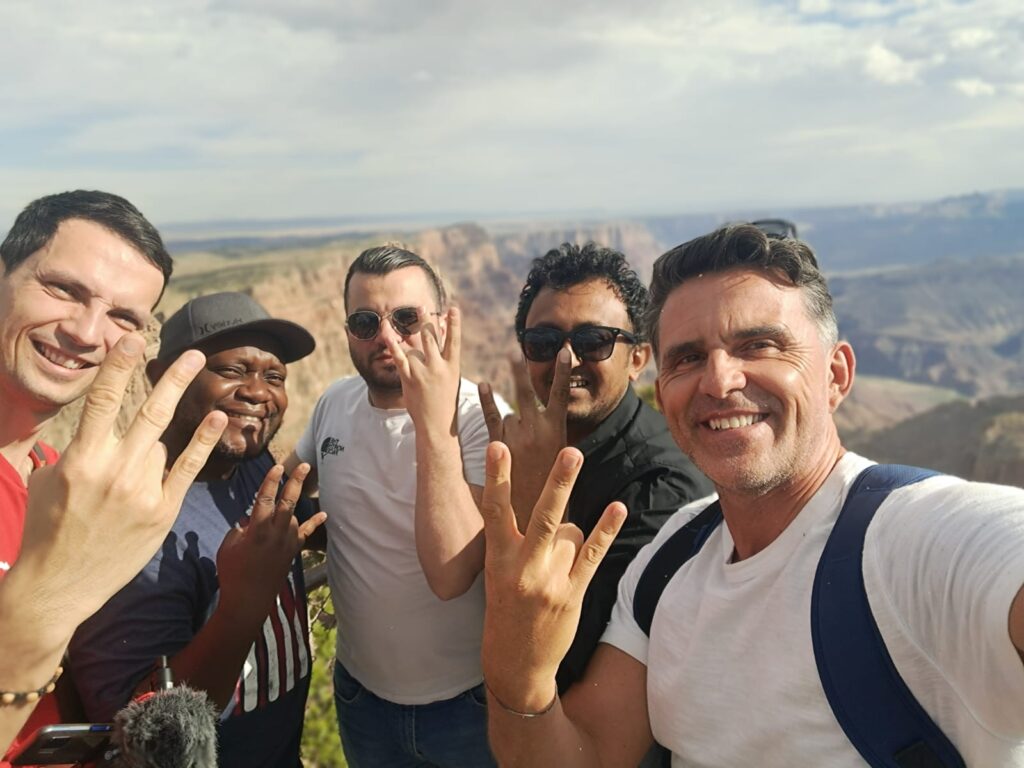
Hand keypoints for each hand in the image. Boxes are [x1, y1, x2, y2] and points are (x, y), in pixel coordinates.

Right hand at [14, 334, 227, 627]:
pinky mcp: (162, 511)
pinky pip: (188, 468)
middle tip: (192, 353)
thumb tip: (90, 425)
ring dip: (166, 425)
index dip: (119, 367)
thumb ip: (72, 450)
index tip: (132, 340)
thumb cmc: (48, 531)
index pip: (101, 401)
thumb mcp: (48, 481)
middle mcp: (114, 471)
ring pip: (163, 442)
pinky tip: (217, 419)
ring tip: (173, 404)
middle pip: (149, 412)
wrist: (58, 585)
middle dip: (172, 378)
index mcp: (80, 459)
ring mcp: (142, 491)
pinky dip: (203, 441)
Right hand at [217, 463, 325, 623]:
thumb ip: (241, 528)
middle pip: (289, 501)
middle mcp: (276, 532)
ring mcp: (287, 542)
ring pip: (293, 517)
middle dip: (296, 482)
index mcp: (257, 529)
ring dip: (288, 509)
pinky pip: (305, 533)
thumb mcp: (228, 545)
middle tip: (305, 465)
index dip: (271, 481)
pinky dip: (314, 522)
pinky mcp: (293, 551)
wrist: (249, 599)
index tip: (277, 467)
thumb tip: (250, 519)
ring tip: (278, 512)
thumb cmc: (232, 571)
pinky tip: (325, 513)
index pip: (265, 499)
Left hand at [385, 306, 460, 438]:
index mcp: (453, 366)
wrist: (437, 424)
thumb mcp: (452, 378)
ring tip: (396, 318)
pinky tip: (387, 333)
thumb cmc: (446, 400)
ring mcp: (423, 372)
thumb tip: (440, 339)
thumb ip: (445, 359)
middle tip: (421, 306)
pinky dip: (392, 344)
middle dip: (425, 320)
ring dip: (406, 332)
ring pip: (413, 345)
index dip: (454, 324)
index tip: (453, 309)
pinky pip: (399, 358)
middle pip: (430, 338)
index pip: (454, 340)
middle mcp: (438, 367)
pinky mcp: (409, 378)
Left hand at [479, 349, 570, 529]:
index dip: (562, 370)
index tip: (564, 350)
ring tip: (521, 451)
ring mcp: (514, 436)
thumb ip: (554, 434)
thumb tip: (545, 414)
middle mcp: (535, 429)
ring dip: (513, 424)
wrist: (535, 514)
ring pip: (510, 414)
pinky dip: (486, 401)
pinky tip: (482, 384)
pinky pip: (490, 417)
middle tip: (519, 351)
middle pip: (526, 392)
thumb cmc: (553, 487)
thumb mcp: (564, 457)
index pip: (560, 393)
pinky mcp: (498, 445)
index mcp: (557, 430)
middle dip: (522, 372)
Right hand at [480, 442, 625, 711]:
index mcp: (498, 559)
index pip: (496, 510)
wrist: (516, 661)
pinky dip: (606, 529)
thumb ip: (517, 539)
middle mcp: (523, 568)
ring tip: (553, 566)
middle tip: (572, 451)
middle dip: (560, 483)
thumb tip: (557, 505)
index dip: (496, 477)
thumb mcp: (498, 572)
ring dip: (568, 538)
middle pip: (544, 516)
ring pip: (571, 533)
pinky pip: (593, 553)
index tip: (496, 445)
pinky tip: (617, 508)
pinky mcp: (573, 593)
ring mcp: (550, 581)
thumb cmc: (506, 607)